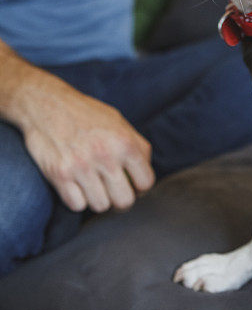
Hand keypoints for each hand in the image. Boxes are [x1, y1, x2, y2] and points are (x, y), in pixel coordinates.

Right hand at [19, 72, 154, 212]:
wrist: (46, 104)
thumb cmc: (85, 113)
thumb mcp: (119, 121)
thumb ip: (136, 145)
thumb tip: (145, 172)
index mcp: (125, 142)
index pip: (146, 182)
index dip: (140, 187)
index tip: (132, 184)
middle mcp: (105, 156)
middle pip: (124, 201)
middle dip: (119, 198)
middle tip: (112, 189)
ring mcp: (81, 167)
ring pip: (100, 206)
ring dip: (97, 198)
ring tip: (92, 183)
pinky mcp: (60, 175)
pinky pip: (77, 205)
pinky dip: (77, 199)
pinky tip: (76, 184)